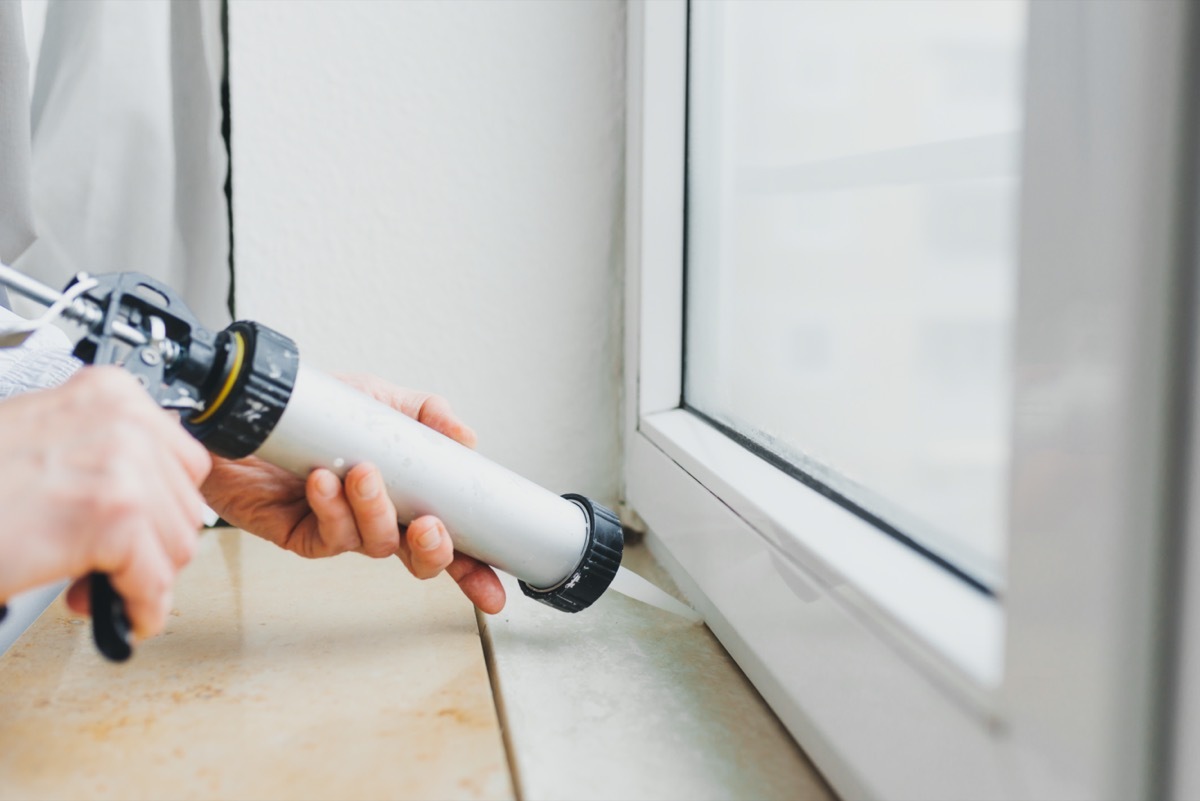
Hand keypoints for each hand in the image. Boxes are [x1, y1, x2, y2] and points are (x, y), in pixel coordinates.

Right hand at [0, 367, 211, 638]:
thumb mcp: (49, 439)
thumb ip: (106, 453)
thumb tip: (158, 494)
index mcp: (111, 394)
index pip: (184, 463)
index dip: (159, 508)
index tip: (136, 530)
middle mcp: (125, 421)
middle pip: (185, 507)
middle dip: (150, 547)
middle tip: (105, 565)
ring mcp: (124, 466)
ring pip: (177, 546)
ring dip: (138, 578)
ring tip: (91, 581)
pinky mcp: (114, 517)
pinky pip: (154, 580)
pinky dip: (140, 607)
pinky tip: (112, 610)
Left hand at [201, 374, 505, 613]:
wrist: (245, 409)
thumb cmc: (312, 410)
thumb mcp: (379, 400)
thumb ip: (427, 414)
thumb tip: (468, 439)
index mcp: (406, 495)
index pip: (450, 538)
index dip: (474, 569)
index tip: (496, 593)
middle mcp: (377, 518)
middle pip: (419, 558)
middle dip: (433, 551)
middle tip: (430, 526)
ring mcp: (340, 529)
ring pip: (374, 544)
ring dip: (375, 511)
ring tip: (363, 474)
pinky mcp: (300, 533)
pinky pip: (327, 536)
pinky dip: (331, 508)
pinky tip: (323, 481)